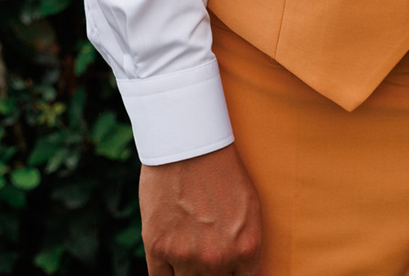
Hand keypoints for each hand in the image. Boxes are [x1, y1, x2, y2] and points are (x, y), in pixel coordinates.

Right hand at [140, 144, 262, 274]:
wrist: (190, 145)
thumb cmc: (224, 172)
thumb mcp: (250, 209)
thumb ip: (245, 245)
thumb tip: (240, 269)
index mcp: (247, 248)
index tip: (229, 271)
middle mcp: (218, 257)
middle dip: (213, 273)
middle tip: (206, 252)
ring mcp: (186, 255)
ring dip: (189, 273)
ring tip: (190, 251)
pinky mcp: (158, 248)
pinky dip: (167, 274)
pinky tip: (171, 262)